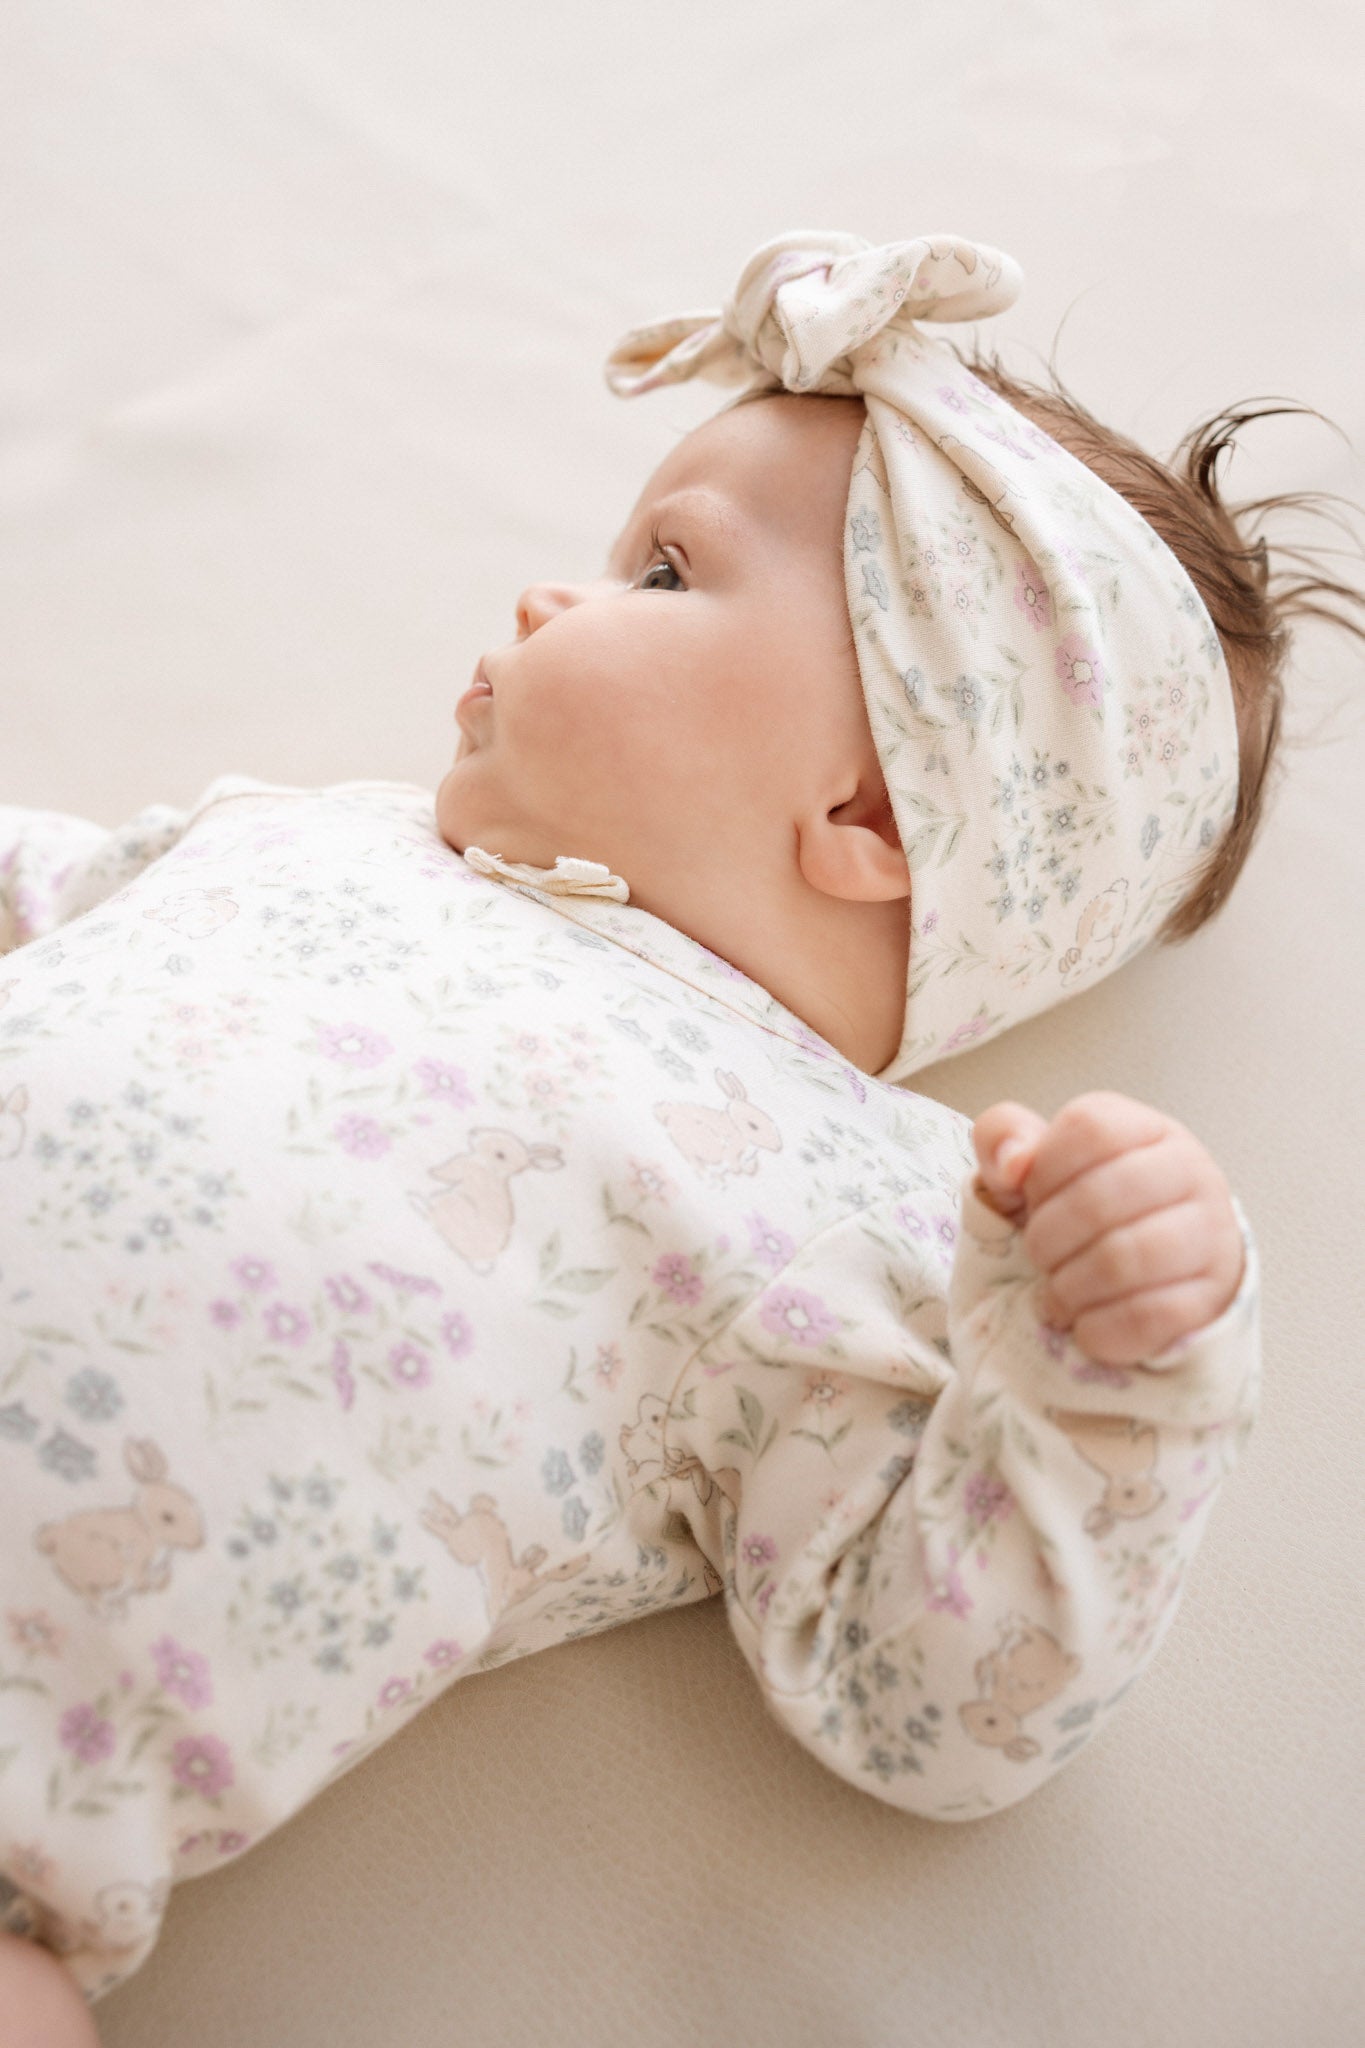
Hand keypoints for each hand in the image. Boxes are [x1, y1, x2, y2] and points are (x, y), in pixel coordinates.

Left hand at [971, 1090, 1245, 1366]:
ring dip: (1069, 1288)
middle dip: (1047, 1240)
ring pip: (1123, 1261)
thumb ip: (1004, 1137)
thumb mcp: (1037, 1166)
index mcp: (1144, 1128)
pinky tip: (1086, 1324)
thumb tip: (1014, 1162)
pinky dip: (1098, 1329)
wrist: (1159, 1273)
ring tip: (1059, 1293)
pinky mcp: (1214, 1295)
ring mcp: (1211, 1232)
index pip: (1089, 1128)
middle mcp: (1190, 1169)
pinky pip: (1147, 1316)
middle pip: (1097, 1200)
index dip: (1044, 1172)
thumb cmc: (1086, 1212)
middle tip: (1041, 1258)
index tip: (1035, 1200)